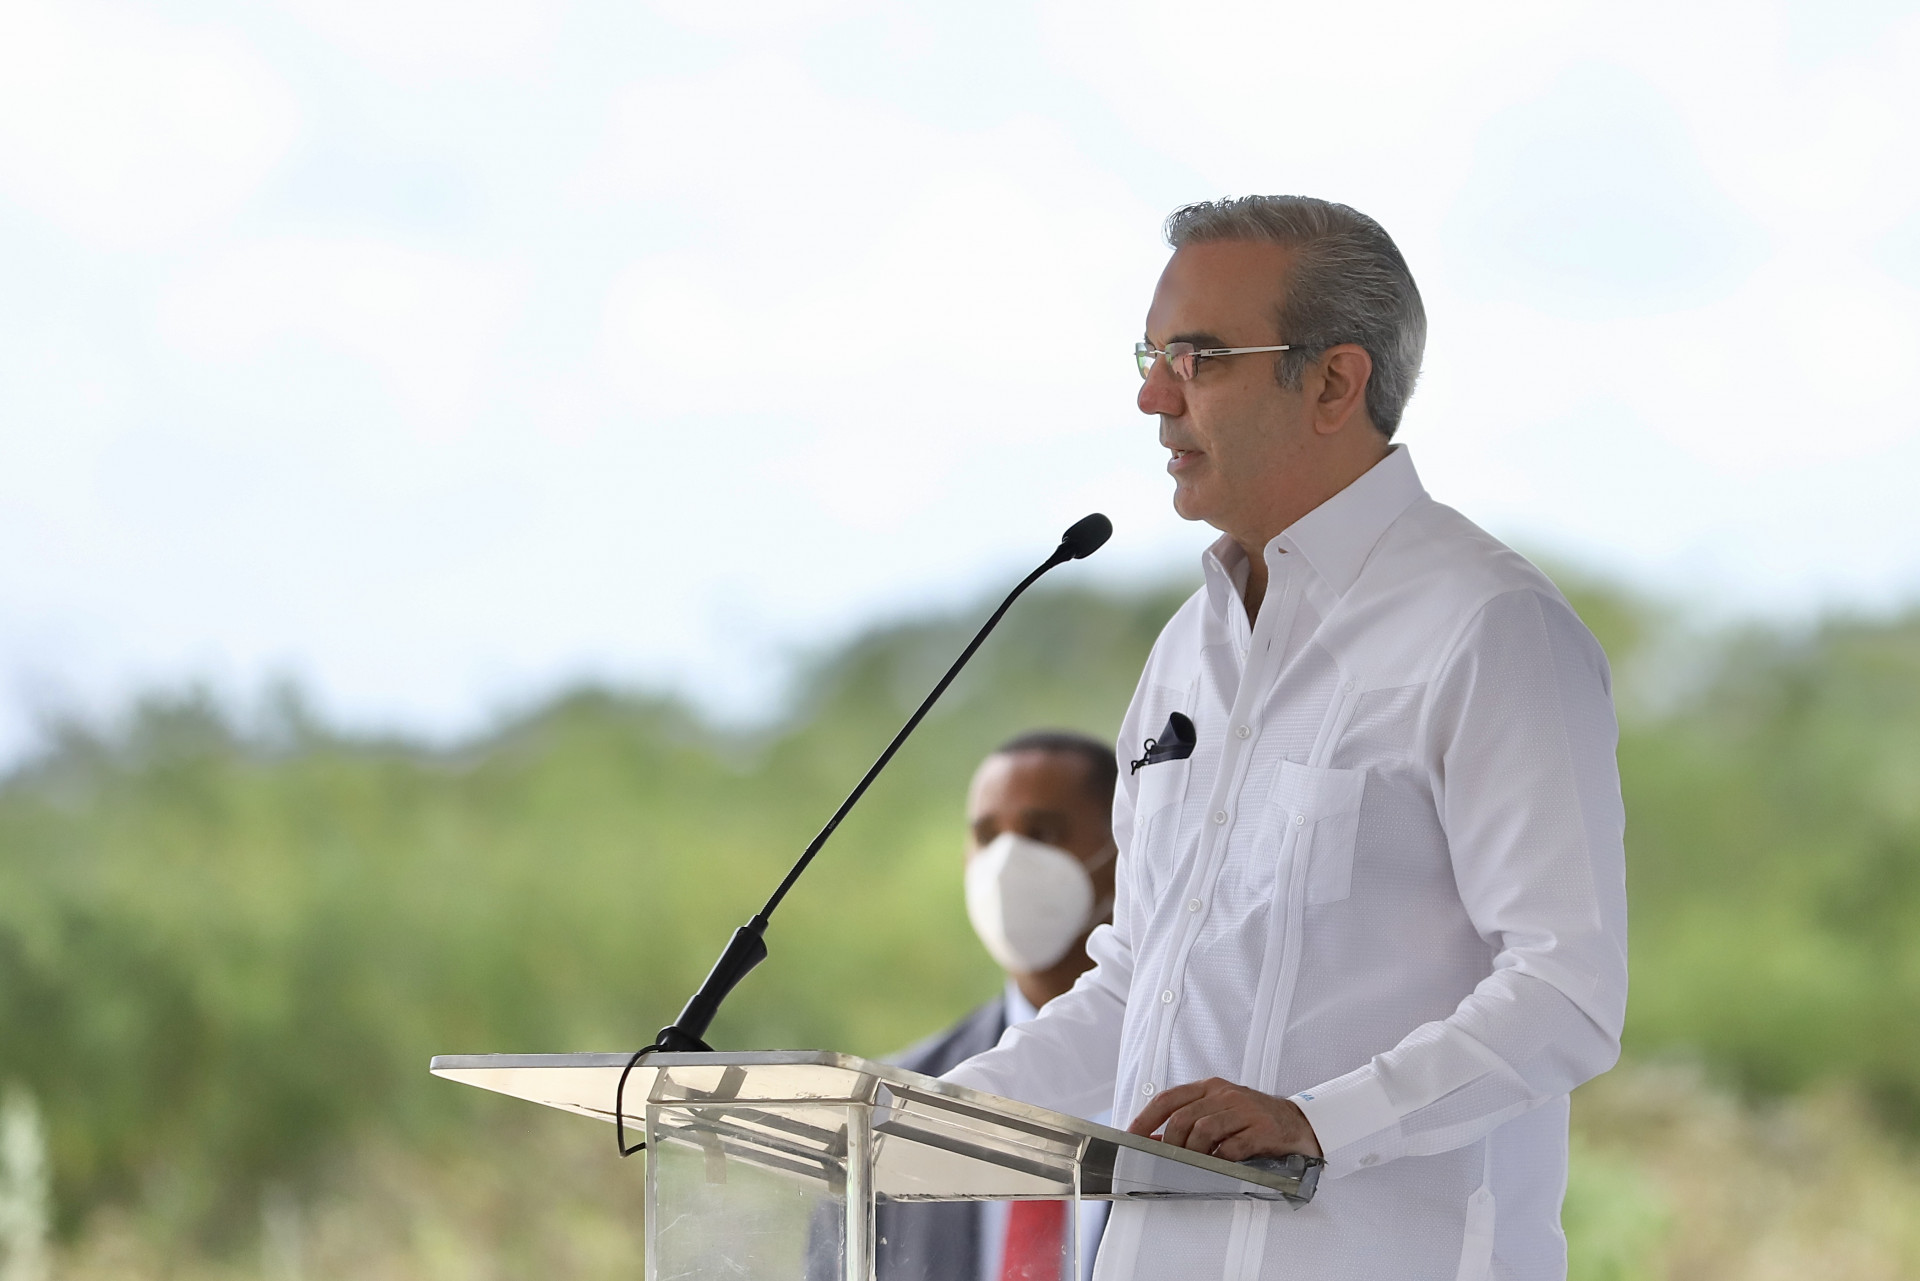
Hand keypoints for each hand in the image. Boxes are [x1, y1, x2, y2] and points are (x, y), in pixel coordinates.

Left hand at [1127, 1077, 1322, 1161]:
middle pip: (1183, 1117)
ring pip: (1204, 1131)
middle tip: (1166, 1162)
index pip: (1168, 1099)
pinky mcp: (1262, 1129)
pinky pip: (1232, 1147)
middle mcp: (1225, 1094)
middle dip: (1170, 1144)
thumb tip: (1154, 1142)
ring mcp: (1244, 1110)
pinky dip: (1220, 1160)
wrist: (1297, 1122)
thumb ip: (1189, 1122)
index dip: (1146, 1119)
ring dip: (1193, 1154)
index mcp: (1210, 1087)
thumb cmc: (1252, 1119)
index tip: (1131, 1138)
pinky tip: (1218, 1166)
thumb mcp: (1218, 1113)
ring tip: (1192, 1166)